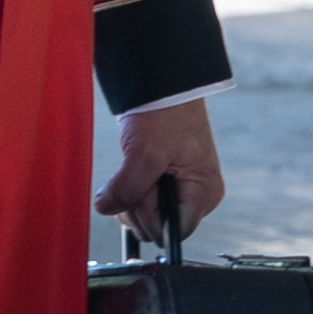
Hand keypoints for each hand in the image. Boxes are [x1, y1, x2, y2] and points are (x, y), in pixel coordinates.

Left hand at [99, 96, 221, 247]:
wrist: (161, 82)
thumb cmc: (166, 112)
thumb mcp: (145, 153)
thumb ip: (128, 189)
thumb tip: (107, 208)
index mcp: (205, 192)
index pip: (173, 231)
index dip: (150, 216)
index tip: (141, 191)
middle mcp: (197, 194)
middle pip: (157, 225)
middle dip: (138, 204)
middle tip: (139, 169)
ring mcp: (181, 187)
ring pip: (146, 214)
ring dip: (131, 196)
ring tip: (135, 164)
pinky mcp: (165, 180)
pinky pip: (141, 200)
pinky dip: (129, 189)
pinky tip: (131, 168)